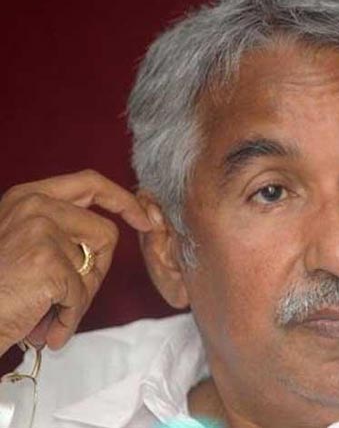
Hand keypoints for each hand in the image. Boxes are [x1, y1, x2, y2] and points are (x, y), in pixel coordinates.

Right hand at [0, 170, 151, 356]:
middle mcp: (36, 206)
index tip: (144, 218)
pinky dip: (67, 317)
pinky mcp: (48, 261)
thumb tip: (105, 244)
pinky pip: (80, 294)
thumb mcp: (22, 240)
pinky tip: (44, 327)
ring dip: (79, 297)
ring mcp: (42, 231)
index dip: (123, 200)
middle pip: (105, 232)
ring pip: (95, 267)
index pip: (91, 183)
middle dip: (99, 267)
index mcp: (30, 196)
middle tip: (76, 293)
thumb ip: (60, 230)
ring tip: (49, 312)